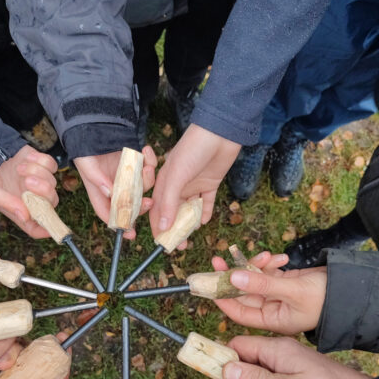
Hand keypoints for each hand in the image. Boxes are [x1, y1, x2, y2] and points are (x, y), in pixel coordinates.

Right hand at [0, 146, 57, 237]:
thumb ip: (6, 203)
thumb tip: (25, 216)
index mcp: (19, 211)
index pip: (37, 227)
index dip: (46, 229)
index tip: (48, 225)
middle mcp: (32, 198)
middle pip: (52, 201)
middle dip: (43, 190)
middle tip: (27, 181)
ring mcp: (38, 181)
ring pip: (52, 181)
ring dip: (37, 172)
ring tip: (18, 168)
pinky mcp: (40, 165)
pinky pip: (51, 165)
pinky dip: (40, 161)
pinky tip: (26, 159)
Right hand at [74, 147, 156, 237]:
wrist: (94, 128)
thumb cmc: (85, 149)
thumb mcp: (86, 164)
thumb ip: (96, 178)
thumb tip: (110, 193)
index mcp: (101, 193)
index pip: (110, 214)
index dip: (120, 225)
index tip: (130, 233)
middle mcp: (117, 188)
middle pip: (132, 205)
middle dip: (141, 207)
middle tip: (149, 203)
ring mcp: (129, 177)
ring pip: (144, 187)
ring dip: (147, 180)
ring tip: (146, 168)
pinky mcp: (138, 164)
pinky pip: (148, 168)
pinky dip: (150, 161)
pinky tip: (147, 151)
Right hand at [149, 124, 240, 248]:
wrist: (220, 133)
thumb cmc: (193, 149)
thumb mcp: (177, 176)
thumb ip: (169, 201)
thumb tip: (163, 227)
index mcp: (164, 182)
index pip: (158, 209)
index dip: (158, 226)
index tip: (162, 242)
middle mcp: (178, 185)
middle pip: (173, 212)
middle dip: (175, 229)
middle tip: (179, 246)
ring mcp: (194, 184)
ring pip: (189, 209)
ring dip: (189, 223)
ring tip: (190, 237)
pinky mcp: (211, 183)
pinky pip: (206, 202)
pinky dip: (205, 212)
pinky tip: (204, 221)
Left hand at [211, 251, 326, 334]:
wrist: (350, 289)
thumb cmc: (324, 298)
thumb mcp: (292, 291)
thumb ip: (262, 284)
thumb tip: (232, 277)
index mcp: (271, 320)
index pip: (239, 311)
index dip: (223, 297)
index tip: (210, 281)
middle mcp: (272, 309)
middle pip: (243, 292)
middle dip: (233, 275)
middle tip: (219, 259)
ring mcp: (278, 295)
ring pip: (256, 279)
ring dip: (256, 265)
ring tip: (266, 256)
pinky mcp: (286, 283)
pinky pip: (269, 271)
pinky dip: (270, 263)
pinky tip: (281, 258)